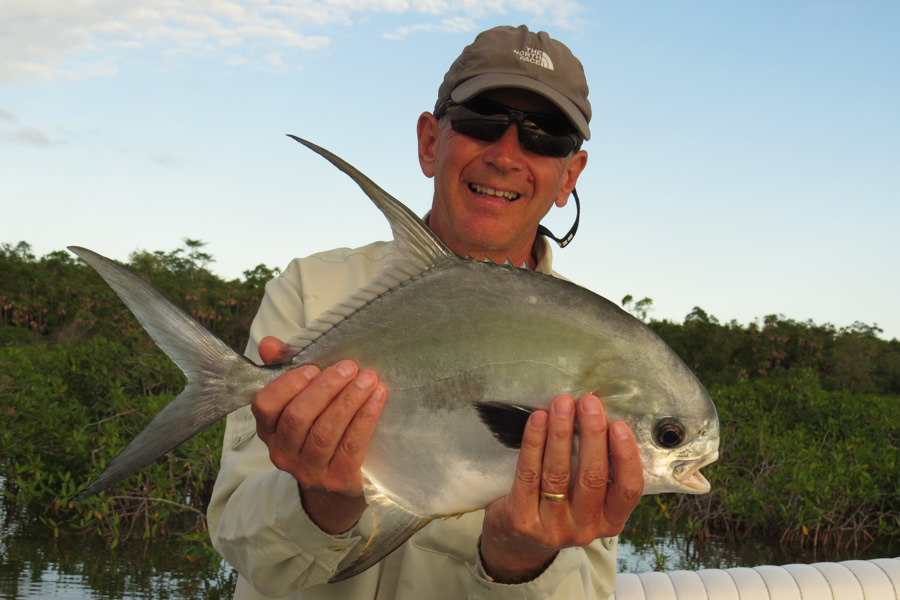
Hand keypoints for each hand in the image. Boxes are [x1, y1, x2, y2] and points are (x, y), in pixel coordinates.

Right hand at [251, 336, 386, 532]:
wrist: (342, 478)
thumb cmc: (321, 426)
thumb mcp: (303, 397)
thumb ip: (284, 368)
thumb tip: (268, 343)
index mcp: (269, 429)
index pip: (265, 405)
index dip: (288, 384)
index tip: (313, 367)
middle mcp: (283, 453)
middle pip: (298, 417)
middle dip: (326, 388)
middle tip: (350, 366)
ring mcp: (309, 470)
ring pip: (325, 432)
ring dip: (348, 400)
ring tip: (368, 378)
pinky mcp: (337, 480)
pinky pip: (351, 445)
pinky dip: (365, 418)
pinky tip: (378, 398)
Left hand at [480, 394, 642, 582]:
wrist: (518, 541)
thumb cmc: (561, 506)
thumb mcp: (589, 498)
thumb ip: (599, 468)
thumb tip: (602, 417)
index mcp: (611, 521)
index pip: (628, 490)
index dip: (625, 456)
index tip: (619, 425)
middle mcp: (585, 529)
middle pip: (592, 477)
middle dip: (592, 435)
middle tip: (589, 403)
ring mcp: (553, 527)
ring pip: (559, 474)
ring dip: (561, 433)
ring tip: (562, 405)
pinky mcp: (523, 520)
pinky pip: (529, 475)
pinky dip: (534, 443)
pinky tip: (538, 420)